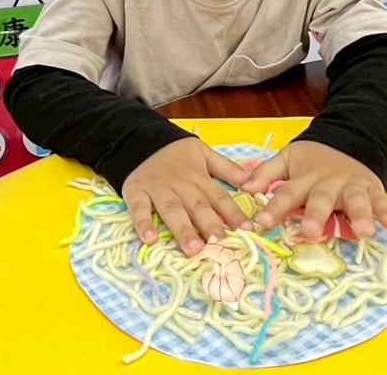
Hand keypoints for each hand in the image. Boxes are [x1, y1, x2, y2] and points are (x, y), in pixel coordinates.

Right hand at [121, 137, 250, 255]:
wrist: (139, 139)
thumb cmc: (175, 153)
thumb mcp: (203, 153)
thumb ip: (226, 168)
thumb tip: (250, 183)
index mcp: (199, 177)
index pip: (219, 197)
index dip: (233, 212)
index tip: (247, 229)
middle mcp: (180, 185)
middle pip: (197, 206)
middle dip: (209, 225)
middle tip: (220, 245)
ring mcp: (157, 189)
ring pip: (172, 210)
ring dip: (183, 229)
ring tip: (193, 249)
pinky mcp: (136, 192)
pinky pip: (138, 208)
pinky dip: (142, 223)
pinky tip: (149, 239)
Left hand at [240, 140, 386, 238]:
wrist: (347, 141)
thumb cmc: (312, 161)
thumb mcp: (287, 160)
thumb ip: (266, 173)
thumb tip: (242, 187)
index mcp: (304, 178)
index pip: (287, 193)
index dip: (274, 207)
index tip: (262, 221)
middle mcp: (327, 183)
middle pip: (320, 199)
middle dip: (315, 215)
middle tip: (309, 231)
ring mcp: (351, 186)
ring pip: (354, 200)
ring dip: (359, 214)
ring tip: (362, 231)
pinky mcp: (372, 188)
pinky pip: (380, 199)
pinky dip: (386, 210)